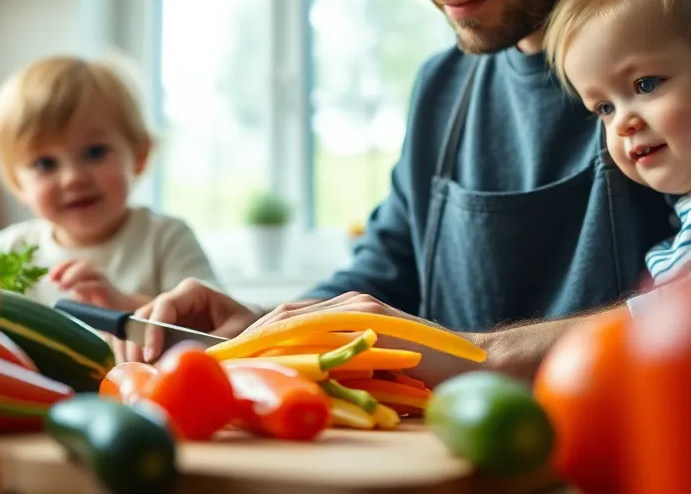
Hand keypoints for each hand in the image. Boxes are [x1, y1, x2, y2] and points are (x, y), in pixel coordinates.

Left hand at [48, 259, 136, 310]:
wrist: (121, 312)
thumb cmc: (100, 305)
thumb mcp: (81, 298)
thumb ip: (69, 292)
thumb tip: (51, 291)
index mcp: (86, 272)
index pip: (71, 263)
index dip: (59, 268)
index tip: (49, 278)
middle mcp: (94, 272)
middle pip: (78, 262)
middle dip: (63, 268)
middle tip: (52, 279)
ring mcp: (101, 278)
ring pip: (86, 269)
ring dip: (72, 275)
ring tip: (61, 286)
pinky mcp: (107, 288)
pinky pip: (94, 283)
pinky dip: (82, 285)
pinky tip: (74, 291)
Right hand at [124, 278, 258, 362]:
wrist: (248, 329)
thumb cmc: (245, 324)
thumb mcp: (239, 330)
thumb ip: (217, 342)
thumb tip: (189, 362)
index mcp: (193, 292)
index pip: (165, 305)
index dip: (154, 330)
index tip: (152, 356)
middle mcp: (174, 301)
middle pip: (142, 316)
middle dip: (136, 344)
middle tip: (137, 370)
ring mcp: (164, 317)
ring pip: (134, 329)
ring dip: (130, 351)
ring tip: (133, 375)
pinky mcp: (159, 333)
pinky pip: (137, 341)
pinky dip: (131, 356)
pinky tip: (133, 374)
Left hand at [249, 292, 489, 385]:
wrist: (469, 366)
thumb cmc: (423, 379)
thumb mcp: (370, 373)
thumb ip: (339, 370)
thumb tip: (298, 386)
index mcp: (346, 314)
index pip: (289, 321)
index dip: (256, 338)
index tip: (230, 359)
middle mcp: (349, 304)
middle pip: (284, 316)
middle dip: (249, 338)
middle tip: (220, 360)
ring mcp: (360, 308)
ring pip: (295, 319)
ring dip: (260, 340)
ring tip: (234, 360)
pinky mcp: (373, 318)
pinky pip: (321, 327)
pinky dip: (291, 341)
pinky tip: (270, 357)